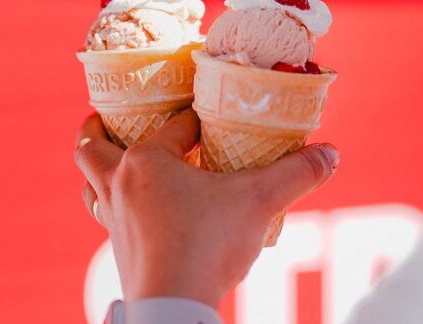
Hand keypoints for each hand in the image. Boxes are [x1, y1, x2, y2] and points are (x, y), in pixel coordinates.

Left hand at [75, 109, 338, 308]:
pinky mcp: (118, 251)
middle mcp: (120, 184)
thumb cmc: (208, 244)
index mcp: (147, 160)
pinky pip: (105, 219)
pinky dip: (114, 208)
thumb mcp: (260, 202)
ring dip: (97, 172)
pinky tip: (134, 216)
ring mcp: (114, 219)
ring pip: (91, 186)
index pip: (175, 126)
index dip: (198, 119)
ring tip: (110, 163)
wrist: (174, 306)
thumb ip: (297, 174)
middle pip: (90, 148)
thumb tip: (331, 153)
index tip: (215, 120)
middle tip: (106, 119)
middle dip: (97, 130)